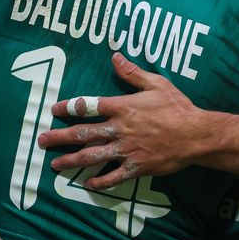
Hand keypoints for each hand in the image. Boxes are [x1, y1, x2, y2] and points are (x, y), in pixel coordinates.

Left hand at [37, 53, 207, 188]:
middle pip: (83, 133)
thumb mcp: (156, 83)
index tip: (53, 110)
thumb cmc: (177, 107)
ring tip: (55, 164)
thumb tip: (114, 56)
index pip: (88, 106)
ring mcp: (126, 150)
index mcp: (122, 107)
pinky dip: (99, 181)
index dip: (68, 107)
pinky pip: (113, 177)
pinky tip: (87, 184)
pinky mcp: (136, 167)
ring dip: (71, 161)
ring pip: (92, 156)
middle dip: (59, 137)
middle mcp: (119, 129)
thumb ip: (132, 72)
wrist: (197, 135)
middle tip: (42, 140)